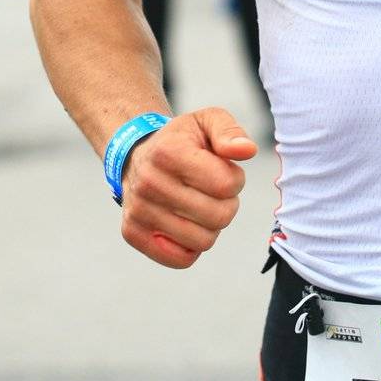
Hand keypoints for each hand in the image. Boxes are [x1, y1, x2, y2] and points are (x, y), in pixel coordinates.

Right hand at [120, 107, 257, 269]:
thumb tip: (247, 149)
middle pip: (219, 216)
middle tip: (214, 191)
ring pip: (204, 240)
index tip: (223, 170)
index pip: (226, 185)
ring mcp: (138, 211)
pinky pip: (181, 259)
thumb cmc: (181, 141)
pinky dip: (192, 245)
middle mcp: (149, 182)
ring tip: (200, 204)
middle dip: (227, 203)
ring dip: (211, 225)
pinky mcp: (133, 233)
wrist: (136, 156)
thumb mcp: (207, 121)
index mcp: (169, 152)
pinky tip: (186, 222)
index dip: (235, 179)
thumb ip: (230, 132)